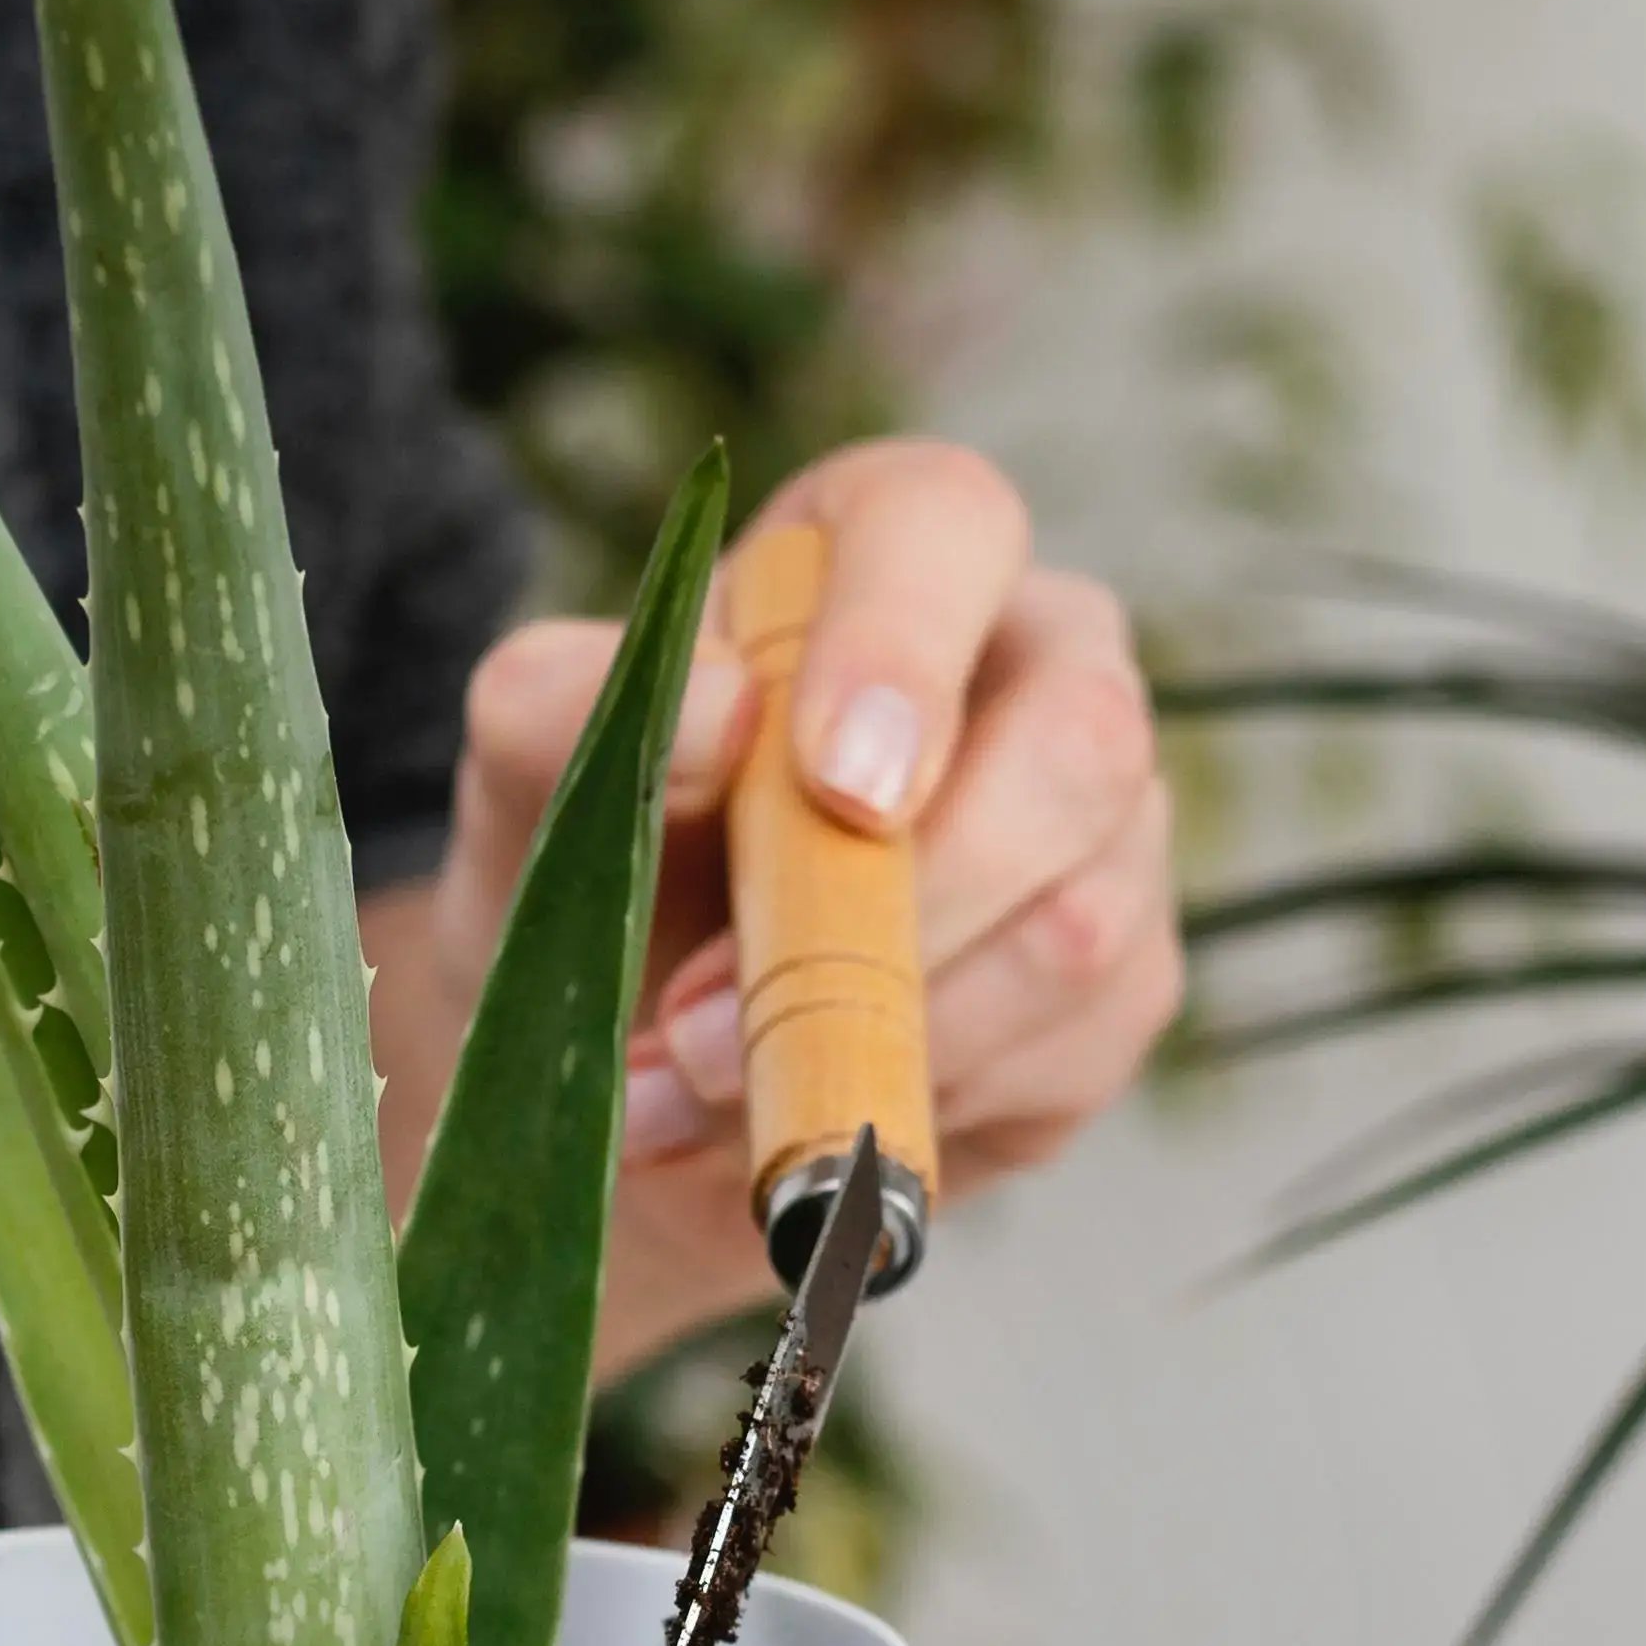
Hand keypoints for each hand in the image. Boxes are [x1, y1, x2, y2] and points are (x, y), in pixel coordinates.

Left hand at [381, 441, 1183, 1368]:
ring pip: (1075, 925)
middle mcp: (1036, 664)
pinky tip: (790, 1116)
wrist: (628, 1052)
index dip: (904, 648)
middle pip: (1077, 742)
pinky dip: (910, 1105)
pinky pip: (1069, 1051)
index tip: (833, 786)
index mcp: (889, 550)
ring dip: (868, 1032)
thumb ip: (565, 704)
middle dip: (898, 904)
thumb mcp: (528, 775)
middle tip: (709, 1014)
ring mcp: (1103, 830)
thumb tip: (725, 707)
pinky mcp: (1118, 986)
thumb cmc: (599, 859)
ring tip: (694, 1081)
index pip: (947, 529)